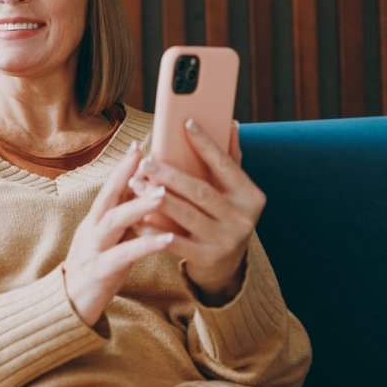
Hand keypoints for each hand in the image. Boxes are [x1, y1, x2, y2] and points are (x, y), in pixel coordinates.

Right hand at [64, 143, 174, 326]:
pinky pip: (125, 254)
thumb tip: (150, 198)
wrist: (70, 307)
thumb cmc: (97, 270)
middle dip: (125, 174)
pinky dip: (147, 244)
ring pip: (114, 221)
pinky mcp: (101, 271)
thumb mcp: (110, 241)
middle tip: (146, 155)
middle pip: (107, 196)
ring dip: (139, 205)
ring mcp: (94, 249)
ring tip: (163, 193)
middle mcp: (91, 229)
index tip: (140, 144)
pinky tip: (169, 239)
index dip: (123, 166)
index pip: (109, 188)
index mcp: (94, 220)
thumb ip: (126, 221)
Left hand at [130, 120, 265, 305]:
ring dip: (157, 198)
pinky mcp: (207, 258)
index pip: (225, 165)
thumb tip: (231, 123)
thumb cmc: (224, 216)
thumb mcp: (233, 191)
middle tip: (145, 162)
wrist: (226, 264)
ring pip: (186, 214)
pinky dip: (154, 230)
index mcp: (250, 196)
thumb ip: (231, 159)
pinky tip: (135, 217)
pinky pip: (175, 242)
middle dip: (170, 175)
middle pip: (201, 191)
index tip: (186, 122)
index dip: (206, 144)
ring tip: (136, 183)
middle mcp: (243, 218)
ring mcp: (226, 240)